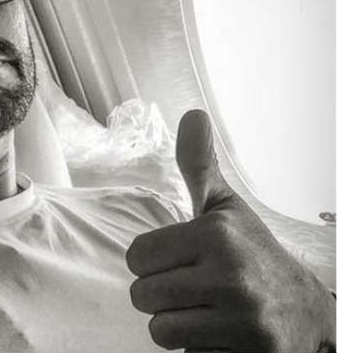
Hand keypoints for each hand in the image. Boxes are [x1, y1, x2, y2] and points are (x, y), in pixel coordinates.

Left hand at [126, 109, 335, 351]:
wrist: (307, 312)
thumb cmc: (252, 253)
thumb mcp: (224, 208)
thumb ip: (198, 166)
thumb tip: (193, 113)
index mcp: (215, 234)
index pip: (136, 257)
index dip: (150, 262)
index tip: (178, 260)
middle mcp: (230, 274)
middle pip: (142, 295)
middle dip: (161, 295)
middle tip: (193, 289)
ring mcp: (242, 319)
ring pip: (160, 330)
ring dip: (175, 324)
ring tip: (205, 311)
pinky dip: (196, 349)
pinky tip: (220, 333)